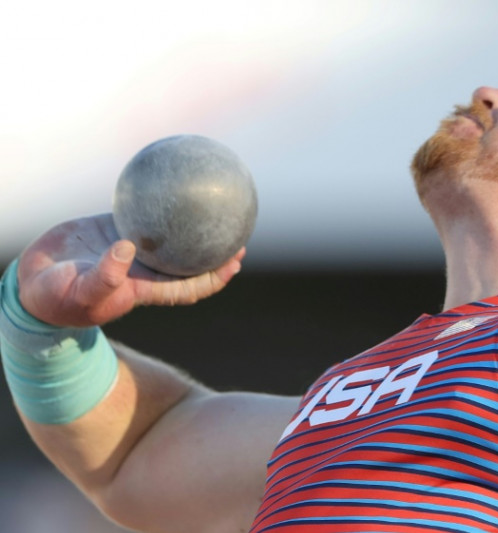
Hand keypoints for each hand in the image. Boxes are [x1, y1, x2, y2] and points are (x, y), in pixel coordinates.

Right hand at [14, 214, 243, 326]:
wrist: (31, 285)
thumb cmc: (57, 299)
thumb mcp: (82, 293)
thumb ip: (105, 277)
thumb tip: (127, 250)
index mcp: (143, 288)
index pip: (189, 286)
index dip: (214, 278)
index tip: (235, 262)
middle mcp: (143, 268)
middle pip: (189, 260)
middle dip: (214, 250)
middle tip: (239, 230)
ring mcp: (129, 248)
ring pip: (169, 235)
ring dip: (191, 224)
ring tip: (214, 202)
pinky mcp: (113, 229)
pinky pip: (140, 213)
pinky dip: (153, 200)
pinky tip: (166, 180)